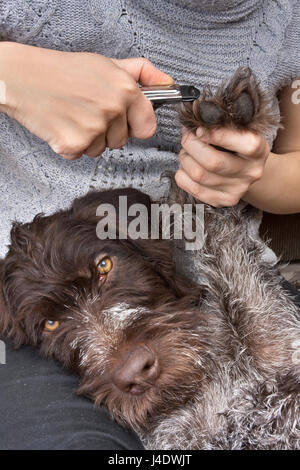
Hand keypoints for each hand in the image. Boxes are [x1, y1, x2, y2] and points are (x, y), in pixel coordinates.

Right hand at [0, 42, 172, 158]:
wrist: (22, 78)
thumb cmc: (63, 70)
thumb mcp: (106, 64)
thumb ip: (141, 73)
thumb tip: (168, 84)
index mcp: (126, 90)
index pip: (148, 127)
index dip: (136, 125)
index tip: (125, 121)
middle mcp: (113, 110)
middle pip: (122, 141)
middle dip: (108, 131)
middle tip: (88, 111)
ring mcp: (94, 130)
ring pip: (101, 149)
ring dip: (89, 139)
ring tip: (73, 116)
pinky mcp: (74, 145)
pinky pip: (81, 155)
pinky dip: (71, 145)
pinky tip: (62, 125)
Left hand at [175, 126, 269, 206]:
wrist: (245, 170)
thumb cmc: (237, 145)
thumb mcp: (239, 131)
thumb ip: (222, 126)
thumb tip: (195, 128)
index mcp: (258, 151)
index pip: (243, 144)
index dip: (218, 135)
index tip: (200, 129)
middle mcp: (250, 173)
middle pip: (213, 162)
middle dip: (191, 145)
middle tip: (187, 136)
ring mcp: (236, 190)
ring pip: (198, 175)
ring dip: (185, 159)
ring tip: (187, 151)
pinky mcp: (221, 201)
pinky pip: (191, 187)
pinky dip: (182, 174)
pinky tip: (187, 166)